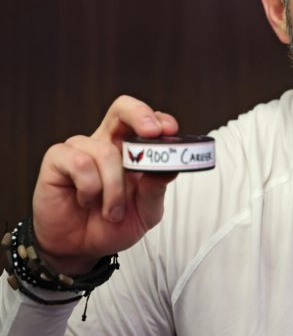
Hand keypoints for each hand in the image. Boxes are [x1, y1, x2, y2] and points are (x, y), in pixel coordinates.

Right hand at [31, 95, 179, 274]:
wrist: (80, 249)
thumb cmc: (113, 225)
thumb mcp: (146, 211)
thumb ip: (156, 188)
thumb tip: (169, 168)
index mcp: (132, 150)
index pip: (147, 120)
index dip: (159, 119)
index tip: (170, 132)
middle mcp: (107, 143)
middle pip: (122, 108)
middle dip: (140, 114)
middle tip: (152, 133)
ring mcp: (81, 149)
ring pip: (105, 151)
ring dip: (114, 187)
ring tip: (113, 211)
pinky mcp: (57, 160)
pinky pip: (80, 163)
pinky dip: (89, 188)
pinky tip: (86, 201)